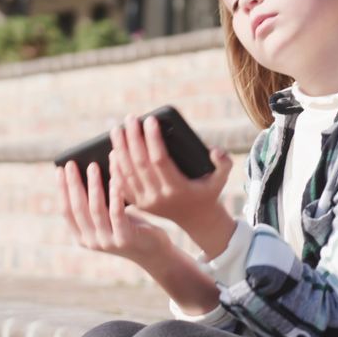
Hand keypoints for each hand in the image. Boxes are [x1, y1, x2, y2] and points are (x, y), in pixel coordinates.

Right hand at [58, 160, 171, 261]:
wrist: (154, 250)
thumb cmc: (130, 226)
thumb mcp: (109, 215)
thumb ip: (97, 201)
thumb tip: (88, 169)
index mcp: (82, 236)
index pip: (66, 211)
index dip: (62, 190)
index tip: (59, 170)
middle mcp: (91, 241)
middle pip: (78, 208)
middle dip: (73, 184)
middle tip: (71, 164)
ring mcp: (108, 242)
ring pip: (96, 209)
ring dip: (93, 186)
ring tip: (93, 166)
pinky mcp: (125, 238)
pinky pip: (117, 213)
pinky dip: (114, 196)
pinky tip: (114, 180)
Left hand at [108, 113, 233, 228]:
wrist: (196, 218)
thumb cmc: (208, 191)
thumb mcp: (221, 179)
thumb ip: (224, 163)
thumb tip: (215, 151)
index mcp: (178, 188)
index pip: (160, 159)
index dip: (153, 139)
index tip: (150, 120)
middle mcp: (159, 196)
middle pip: (139, 163)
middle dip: (133, 138)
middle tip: (130, 119)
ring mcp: (146, 201)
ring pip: (127, 172)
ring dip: (120, 149)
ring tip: (118, 130)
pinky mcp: (138, 204)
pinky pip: (121, 184)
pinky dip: (116, 167)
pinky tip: (114, 151)